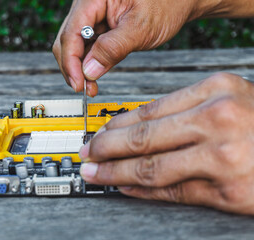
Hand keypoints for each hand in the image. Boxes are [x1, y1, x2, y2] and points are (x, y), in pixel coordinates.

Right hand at [52, 0, 220, 96]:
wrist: (180, 0)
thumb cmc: (166, 3)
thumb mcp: (141, 28)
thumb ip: (113, 49)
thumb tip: (89, 71)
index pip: (71, 32)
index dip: (71, 62)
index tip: (78, 84)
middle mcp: (89, 6)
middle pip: (67, 40)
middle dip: (73, 67)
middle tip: (84, 89)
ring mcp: (93, 17)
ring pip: (75, 46)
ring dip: (81, 68)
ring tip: (91, 86)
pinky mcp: (99, 28)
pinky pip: (87, 48)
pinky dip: (90, 64)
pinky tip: (95, 76)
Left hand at [79, 73, 253, 214]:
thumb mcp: (227, 100)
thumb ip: (183, 111)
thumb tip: (135, 125)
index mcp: (215, 90)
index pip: (149, 110)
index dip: (116, 125)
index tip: (97, 134)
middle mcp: (218, 118)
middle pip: (143, 137)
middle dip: (106, 148)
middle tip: (86, 155)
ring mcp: (223, 155)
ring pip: (151, 165)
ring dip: (116, 172)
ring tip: (95, 174)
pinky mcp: (229, 190)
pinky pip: (173, 190)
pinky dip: (143, 191)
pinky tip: (125, 189)